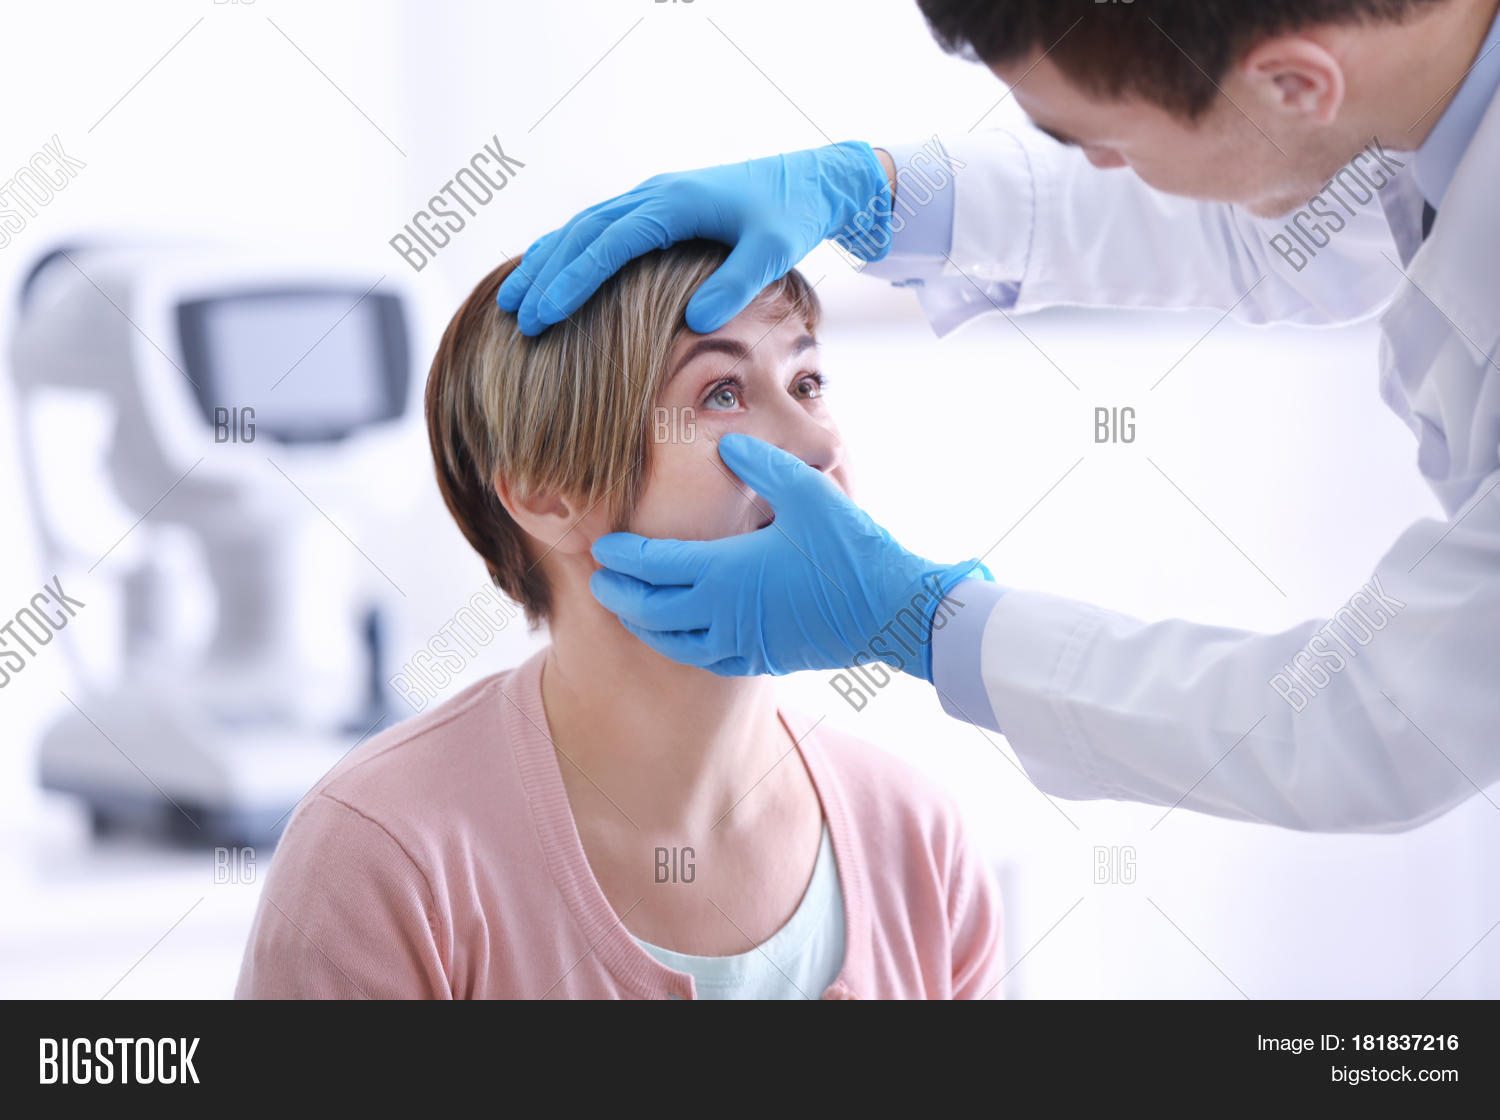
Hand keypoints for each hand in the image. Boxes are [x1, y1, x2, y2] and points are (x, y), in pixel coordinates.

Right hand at [497, 142, 890, 335]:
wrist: (809, 179)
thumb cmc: (792, 215)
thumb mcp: (772, 252)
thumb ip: (734, 284)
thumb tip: (695, 323)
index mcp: (674, 203)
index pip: (610, 244)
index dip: (574, 280)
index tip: (546, 314)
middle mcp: (654, 195)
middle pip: (583, 233)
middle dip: (546, 274)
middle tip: (516, 316)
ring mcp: (652, 198)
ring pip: (584, 227)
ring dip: (547, 261)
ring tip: (515, 299)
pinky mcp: (657, 207)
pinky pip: (601, 227)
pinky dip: (569, 250)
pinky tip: (549, 272)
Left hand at [588, 434, 991, 679]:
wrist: (893, 611)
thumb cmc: (851, 550)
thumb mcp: (807, 492)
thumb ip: (760, 464)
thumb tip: (724, 442)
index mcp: (727, 573)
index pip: (654, 566)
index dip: (622, 557)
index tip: (602, 545)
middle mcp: (725, 615)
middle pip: (651, 610)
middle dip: (619, 595)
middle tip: (599, 580)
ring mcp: (743, 642)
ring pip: (673, 643)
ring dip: (644, 625)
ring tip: (630, 610)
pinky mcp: (763, 659)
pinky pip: (707, 659)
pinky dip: (681, 646)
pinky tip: (682, 636)